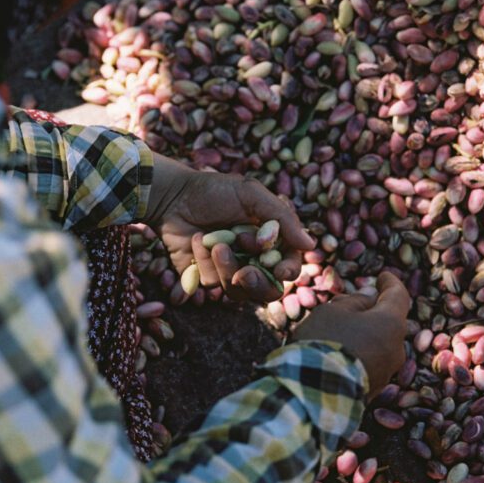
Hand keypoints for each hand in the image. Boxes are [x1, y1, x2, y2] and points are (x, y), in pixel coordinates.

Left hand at [145, 153, 314, 301]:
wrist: (173, 195)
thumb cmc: (214, 191)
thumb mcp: (251, 194)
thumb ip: (282, 218)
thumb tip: (310, 245)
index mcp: (269, 241)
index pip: (288, 265)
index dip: (287, 270)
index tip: (280, 269)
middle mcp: (252, 260)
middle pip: (267, 289)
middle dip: (257, 283)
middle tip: (244, 272)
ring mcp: (228, 271)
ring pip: (238, 291)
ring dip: (228, 268)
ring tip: (215, 243)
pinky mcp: (205, 276)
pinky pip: (211, 283)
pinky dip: (204, 261)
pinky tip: (197, 240)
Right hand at [292, 273, 409, 399]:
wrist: (313, 392)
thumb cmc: (324, 341)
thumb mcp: (332, 311)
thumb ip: (355, 302)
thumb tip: (370, 300)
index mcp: (390, 323)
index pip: (398, 296)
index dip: (390, 283)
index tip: (383, 276)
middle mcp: (396, 348)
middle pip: (388, 322)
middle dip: (372, 311)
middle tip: (349, 304)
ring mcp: (386, 372)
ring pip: (379, 344)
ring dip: (364, 334)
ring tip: (336, 331)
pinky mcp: (373, 390)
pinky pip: (369, 363)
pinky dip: (358, 354)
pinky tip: (337, 353)